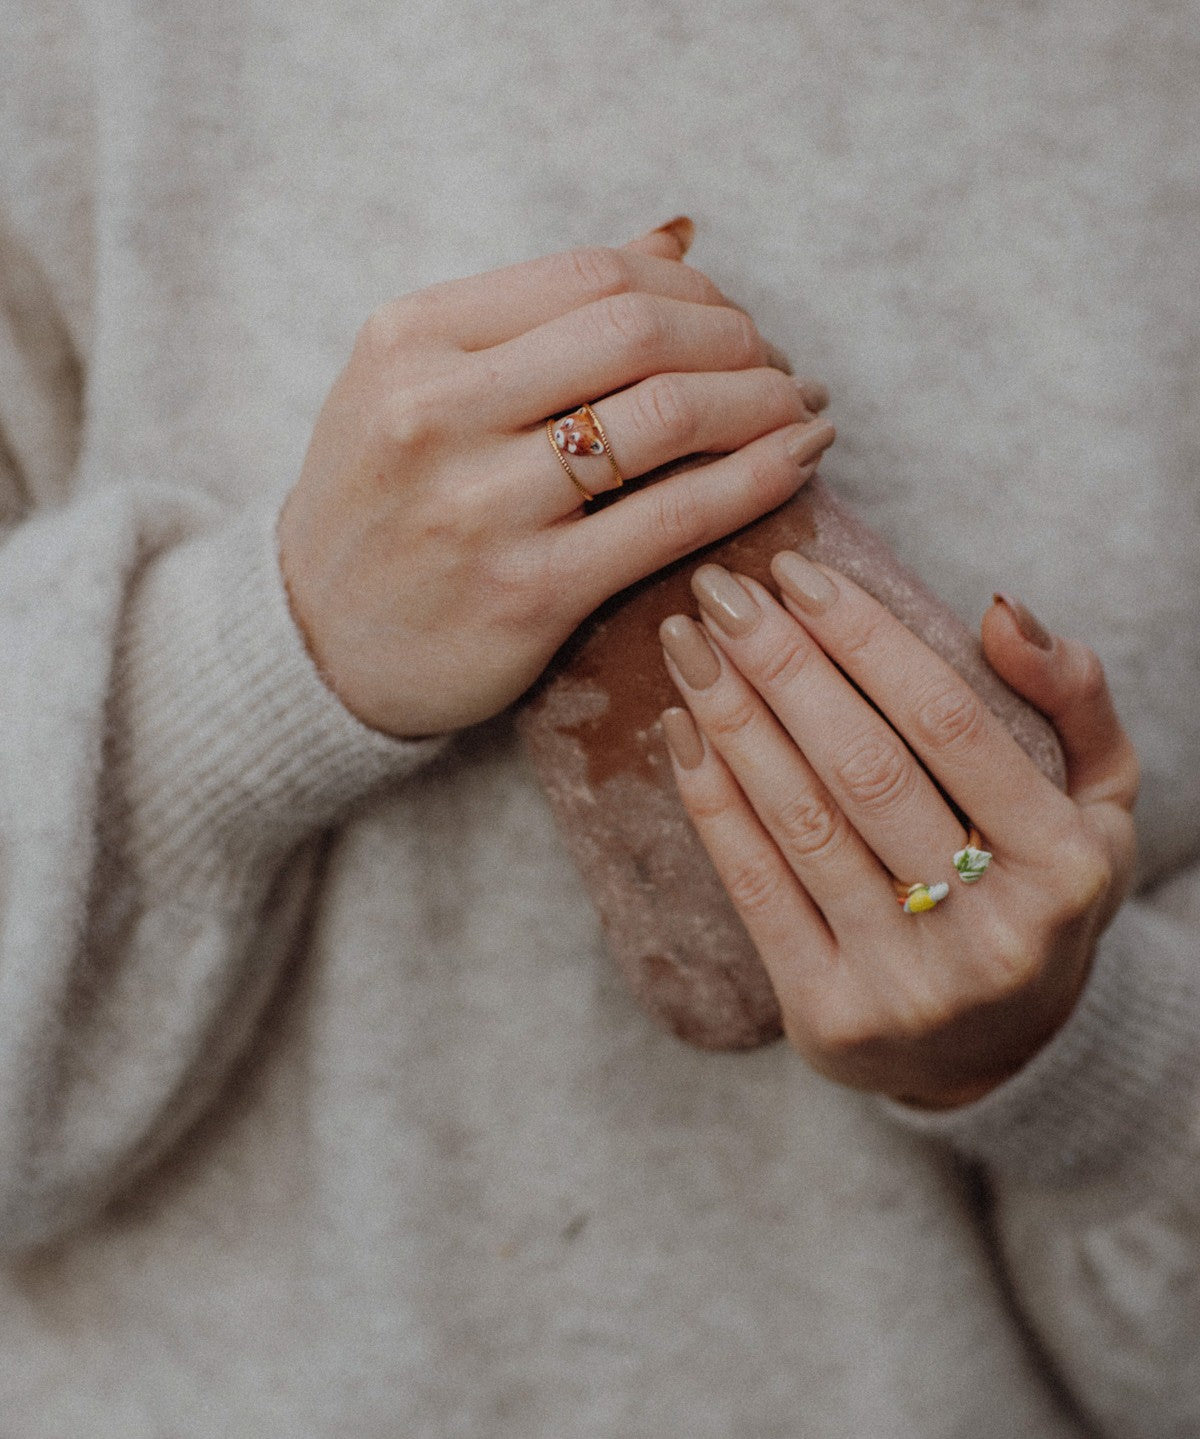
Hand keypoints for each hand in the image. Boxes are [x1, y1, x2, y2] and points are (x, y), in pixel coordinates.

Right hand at [277, 221, 834, 737]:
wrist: (317, 645)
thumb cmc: (384, 506)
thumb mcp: (418, 384)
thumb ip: (535, 314)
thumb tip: (677, 237)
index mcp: (410, 338)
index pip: (594, 275)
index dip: (695, 289)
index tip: (732, 322)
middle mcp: (434, 409)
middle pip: (640, 331)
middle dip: (740, 339)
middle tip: (779, 368)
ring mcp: (478, 505)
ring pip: (665, 416)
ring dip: (763, 402)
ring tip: (799, 410)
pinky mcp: (526, 592)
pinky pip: (671, 519)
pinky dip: (757, 480)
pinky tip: (799, 462)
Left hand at [659, 558, 1138, 1107]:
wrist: (995, 1054)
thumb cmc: (1038, 895)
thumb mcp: (1098, 801)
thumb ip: (1072, 698)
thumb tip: (996, 608)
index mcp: (1065, 864)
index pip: (950, 722)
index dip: (865, 637)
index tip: (797, 572)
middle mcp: (994, 931)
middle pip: (864, 767)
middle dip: (780, 664)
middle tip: (718, 590)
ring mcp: (909, 985)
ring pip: (802, 824)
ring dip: (731, 720)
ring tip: (684, 645)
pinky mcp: (831, 1017)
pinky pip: (757, 891)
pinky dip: (712, 803)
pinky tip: (680, 732)